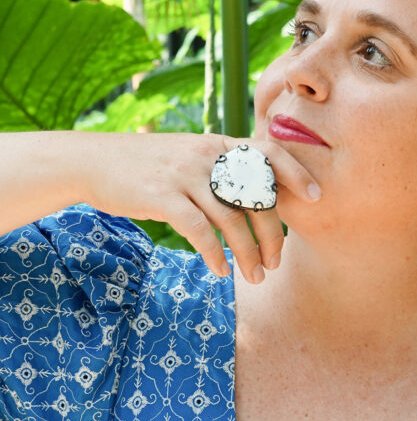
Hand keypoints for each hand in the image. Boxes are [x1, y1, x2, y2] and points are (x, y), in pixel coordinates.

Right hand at [82, 132, 321, 283]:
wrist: (95, 162)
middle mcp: (206, 155)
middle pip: (255, 195)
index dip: (296, 173)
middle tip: (274, 263)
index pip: (268, 152)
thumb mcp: (190, 155)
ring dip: (247, 254)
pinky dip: (214, 254)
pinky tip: (220, 271)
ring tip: (254, 275)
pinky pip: (199, 230)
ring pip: (231, 219)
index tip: (316, 196)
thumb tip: (259, 195)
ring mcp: (185, 175)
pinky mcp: (162, 196)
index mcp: (218, 144)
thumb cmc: (150, 166)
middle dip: (272, 234)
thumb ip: (222, 167)